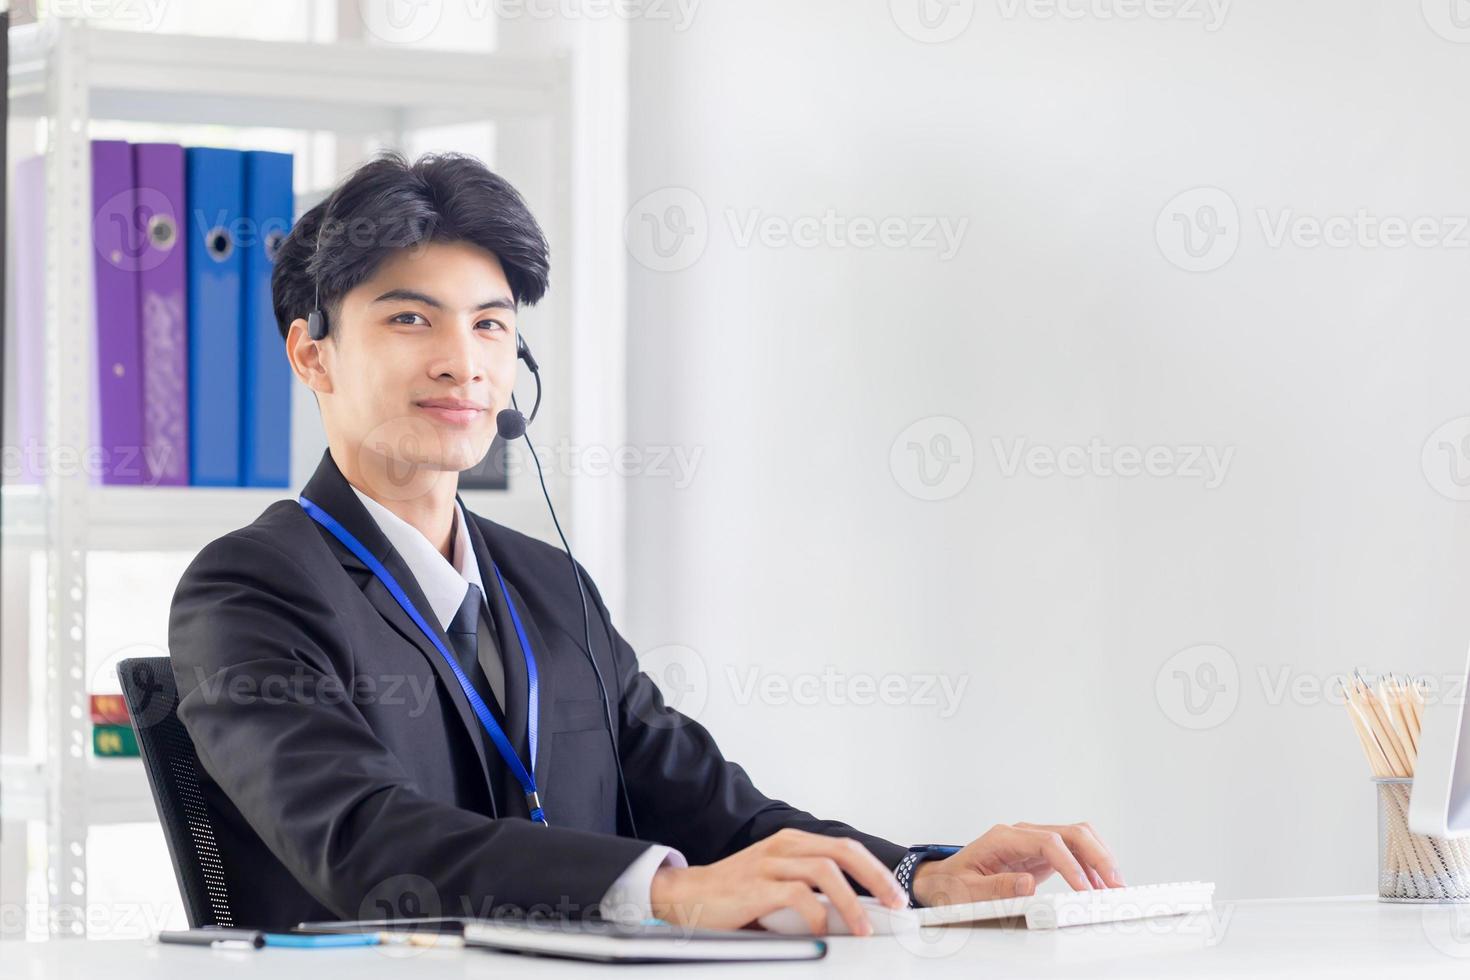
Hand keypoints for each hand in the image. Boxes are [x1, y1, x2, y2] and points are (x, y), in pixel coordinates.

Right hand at [648, 828, 906, 935]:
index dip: (875, 869)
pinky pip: (797, 894)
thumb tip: (850, 913)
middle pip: (843, 851)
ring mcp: (770, 863)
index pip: (845, 847)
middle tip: (894, 903)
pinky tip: (823, 930)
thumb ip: (808, 890)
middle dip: (875, 878)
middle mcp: (784, 846)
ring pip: (825, 870)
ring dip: (851, 900)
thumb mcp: (776, 884)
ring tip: (864, 927)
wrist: (687, 896)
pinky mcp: (757, 885)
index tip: (894, 893)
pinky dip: (816, 913)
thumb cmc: (733, 894)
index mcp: (792, 843)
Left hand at [910, 821, 1124, 907]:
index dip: (1071, 865)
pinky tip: (1100, 885)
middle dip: (1098, 856)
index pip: (1049, 842)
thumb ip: (996, 887)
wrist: (944, 880)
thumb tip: (1028, 883)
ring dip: (1100, 859)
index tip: (1086, 889)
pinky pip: (1073, 853)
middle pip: (1071, 832)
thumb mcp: (967, 891)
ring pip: (1077, 838)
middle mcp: (1023, 833)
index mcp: (1004, 837)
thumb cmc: (953, 884)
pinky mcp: (1041, 853)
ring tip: (1115, 886)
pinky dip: (1091, 867)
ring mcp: (1034, 841)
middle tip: (1116, 885)